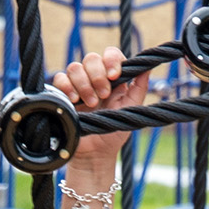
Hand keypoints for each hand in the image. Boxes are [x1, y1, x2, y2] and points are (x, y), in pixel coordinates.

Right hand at [51, 46, 149, 183]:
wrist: (95, 154)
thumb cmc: (113, 133)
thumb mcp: (131, 110)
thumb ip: (139, 88)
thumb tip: (147, 65)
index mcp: (111, 78)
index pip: (110, 55)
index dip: (112, 60)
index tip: (114, 75)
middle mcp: (94, 78)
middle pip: (92, 58)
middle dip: (98, 76)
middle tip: (103, 96)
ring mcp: (77, 85)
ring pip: (75, 67)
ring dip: (84, 85)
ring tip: (91, 104)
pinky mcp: (63, 94)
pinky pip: (60, 79)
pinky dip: (67, 87)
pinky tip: (74, 101)